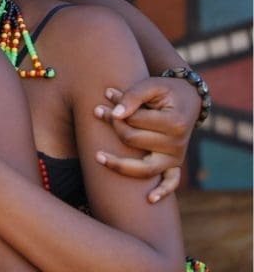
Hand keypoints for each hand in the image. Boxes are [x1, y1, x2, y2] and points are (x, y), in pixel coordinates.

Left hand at [93, 76, 198, 201]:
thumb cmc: (166, 91)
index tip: (102, 102)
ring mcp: (176, 157)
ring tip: (97, 157)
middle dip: (113, 127)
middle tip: (97, 111)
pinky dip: (163, 191)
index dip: (115, 112)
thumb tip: (115, 115)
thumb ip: (133, 96)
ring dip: (120, 165)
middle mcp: (178, 144)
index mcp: (174, 123)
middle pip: (134, 141)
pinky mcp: (175, 164)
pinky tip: (150, 200)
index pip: (134, 122)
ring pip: (145, 168)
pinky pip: (171, 182)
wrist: (188, 99)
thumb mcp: (151, 85)